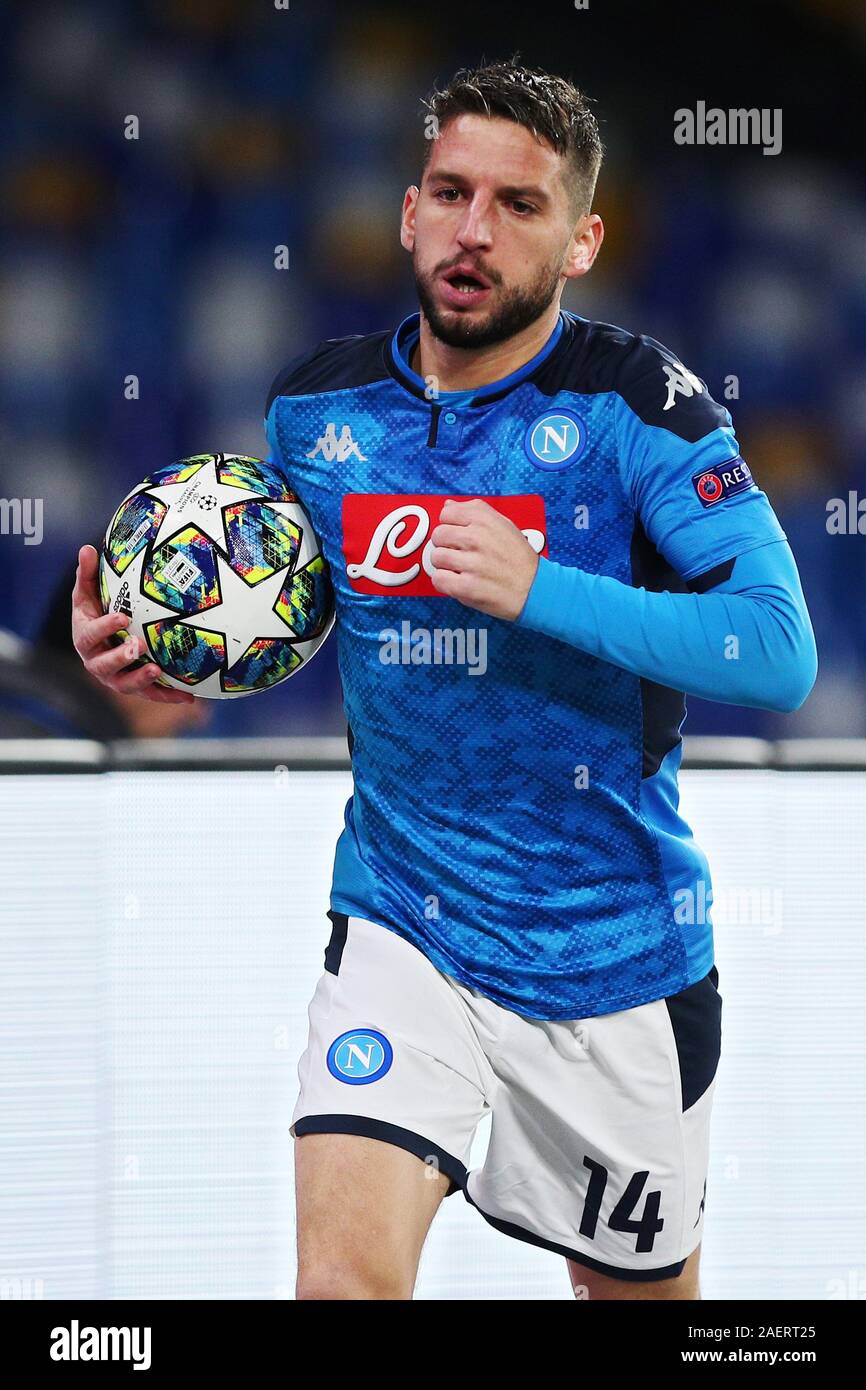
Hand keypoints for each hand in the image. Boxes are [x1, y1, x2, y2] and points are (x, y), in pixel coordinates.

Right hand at [71, 544, 194, 703]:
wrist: (101, 641)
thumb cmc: (96, 612)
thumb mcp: (88, 593)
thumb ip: (87, 574)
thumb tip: (87, 548)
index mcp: (85, 639)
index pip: (90, 634)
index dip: (104, 627)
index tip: (122, 617)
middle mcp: (97, 662)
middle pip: (105, 665)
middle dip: (121, 657)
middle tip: (138, 647)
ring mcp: (115, 678)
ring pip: (126, 684)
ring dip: (141, 679)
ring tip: (157, 670)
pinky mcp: (135, 687)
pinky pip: (151, 695)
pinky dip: (168, 696)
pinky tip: (189, 697)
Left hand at [429, 498, 538, 620]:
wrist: (534, 589)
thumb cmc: (518, 557)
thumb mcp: (504, 524)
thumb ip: (475, 511)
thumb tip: (447, 506)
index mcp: (484, 520)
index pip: (446, 514)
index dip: (451, 526)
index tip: (460, 536)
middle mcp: (476, 538)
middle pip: (438, 535)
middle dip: (446, 546)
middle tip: (460, 555)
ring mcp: (471, 563)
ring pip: (436, 557)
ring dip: (445, 566)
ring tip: (461, 569)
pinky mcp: (466, 587)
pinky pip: (438, 579)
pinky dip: (445, 582)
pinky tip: (458, 582)